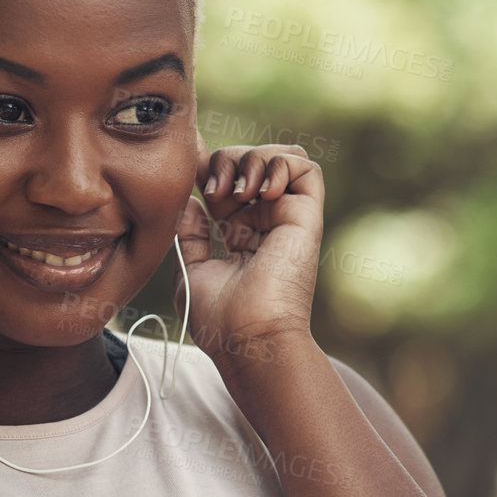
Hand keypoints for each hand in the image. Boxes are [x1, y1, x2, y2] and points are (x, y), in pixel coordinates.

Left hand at [175, 142, 323, 363]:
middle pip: (250, 162)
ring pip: (280, 158)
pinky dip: (281, 164)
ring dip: (253, 159)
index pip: (227, 182)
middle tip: (213, 190)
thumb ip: (190, 235)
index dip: (208, 168)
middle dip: (226, 160)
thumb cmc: (219, 320)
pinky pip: (307, 169)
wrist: (248, 338)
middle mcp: (265, 223)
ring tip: (237, 191)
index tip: (191, 174)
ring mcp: (287, 219)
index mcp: (239, 235)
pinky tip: (260, 191)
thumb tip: (189, 202)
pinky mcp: (307, 218)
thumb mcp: (192, 271)